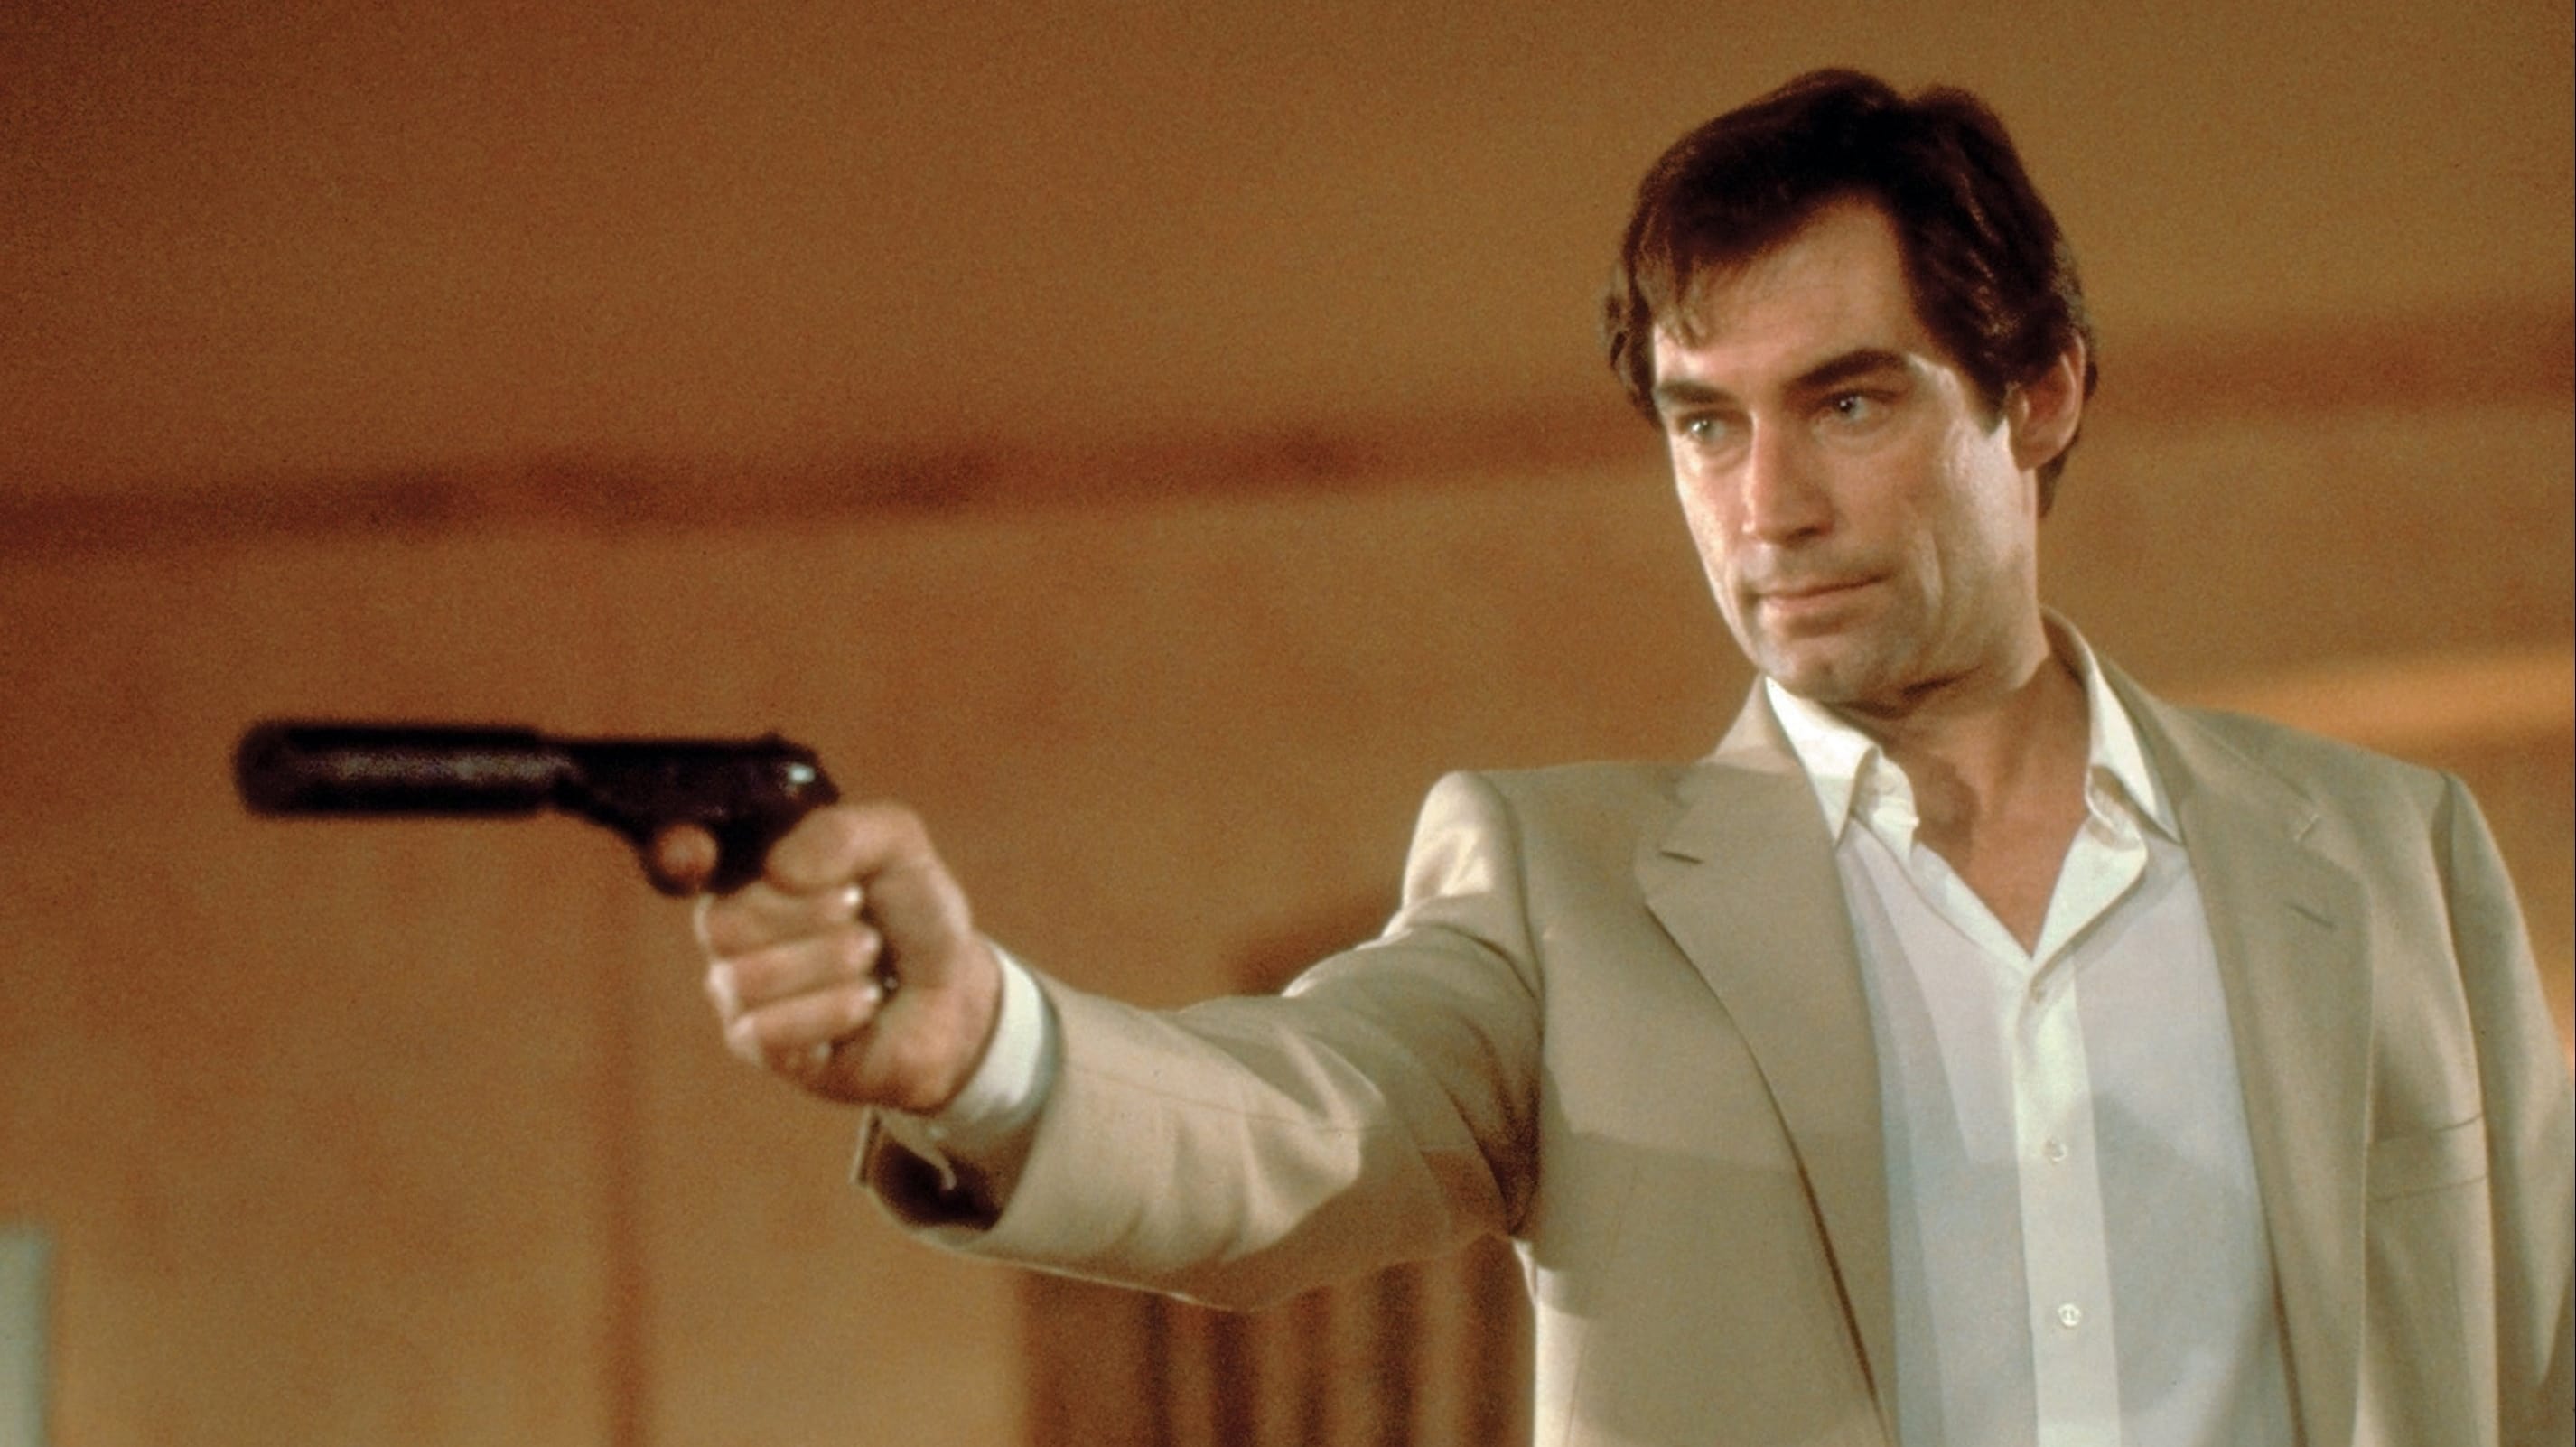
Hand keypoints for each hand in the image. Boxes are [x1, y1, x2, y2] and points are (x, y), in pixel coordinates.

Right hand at [670, 804, 1003, 1112]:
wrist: (954, 992)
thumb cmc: (912, 914)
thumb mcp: (898, 847)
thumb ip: (842, 834)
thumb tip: (779, 870)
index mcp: (752, 868)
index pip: (680, 854)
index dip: (676, 852)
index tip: (700, 854)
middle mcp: (732, 930)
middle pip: (722, 923)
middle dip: (807, 914)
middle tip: (859, 912)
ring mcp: (740, 994)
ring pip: (744, 980)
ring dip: (827, 962)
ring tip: (869, 957)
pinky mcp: (763, 1051)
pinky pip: (764, 1033)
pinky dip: (828, 1011)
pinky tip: (863, 1002)